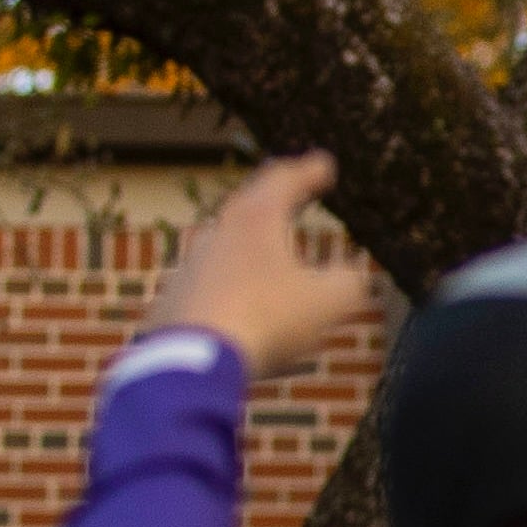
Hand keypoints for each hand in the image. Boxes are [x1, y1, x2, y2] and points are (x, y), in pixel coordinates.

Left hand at [149, 151, 373, 377]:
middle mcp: (218, 232)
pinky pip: (211, 281)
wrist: (191, 362)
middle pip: (249, 205)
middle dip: (275, 199)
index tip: (325, 164)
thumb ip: (348, 281)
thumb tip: (353, 275)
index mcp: (256, 219)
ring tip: (271, 249)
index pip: (285, 180)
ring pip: (227, 243)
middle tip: (294, 192)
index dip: (310, 171)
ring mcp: (190, 265)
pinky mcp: (173, 299)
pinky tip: (242, 299)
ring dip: (252, 242)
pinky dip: (233, 281)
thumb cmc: (266, 319)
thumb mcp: (328, 301)